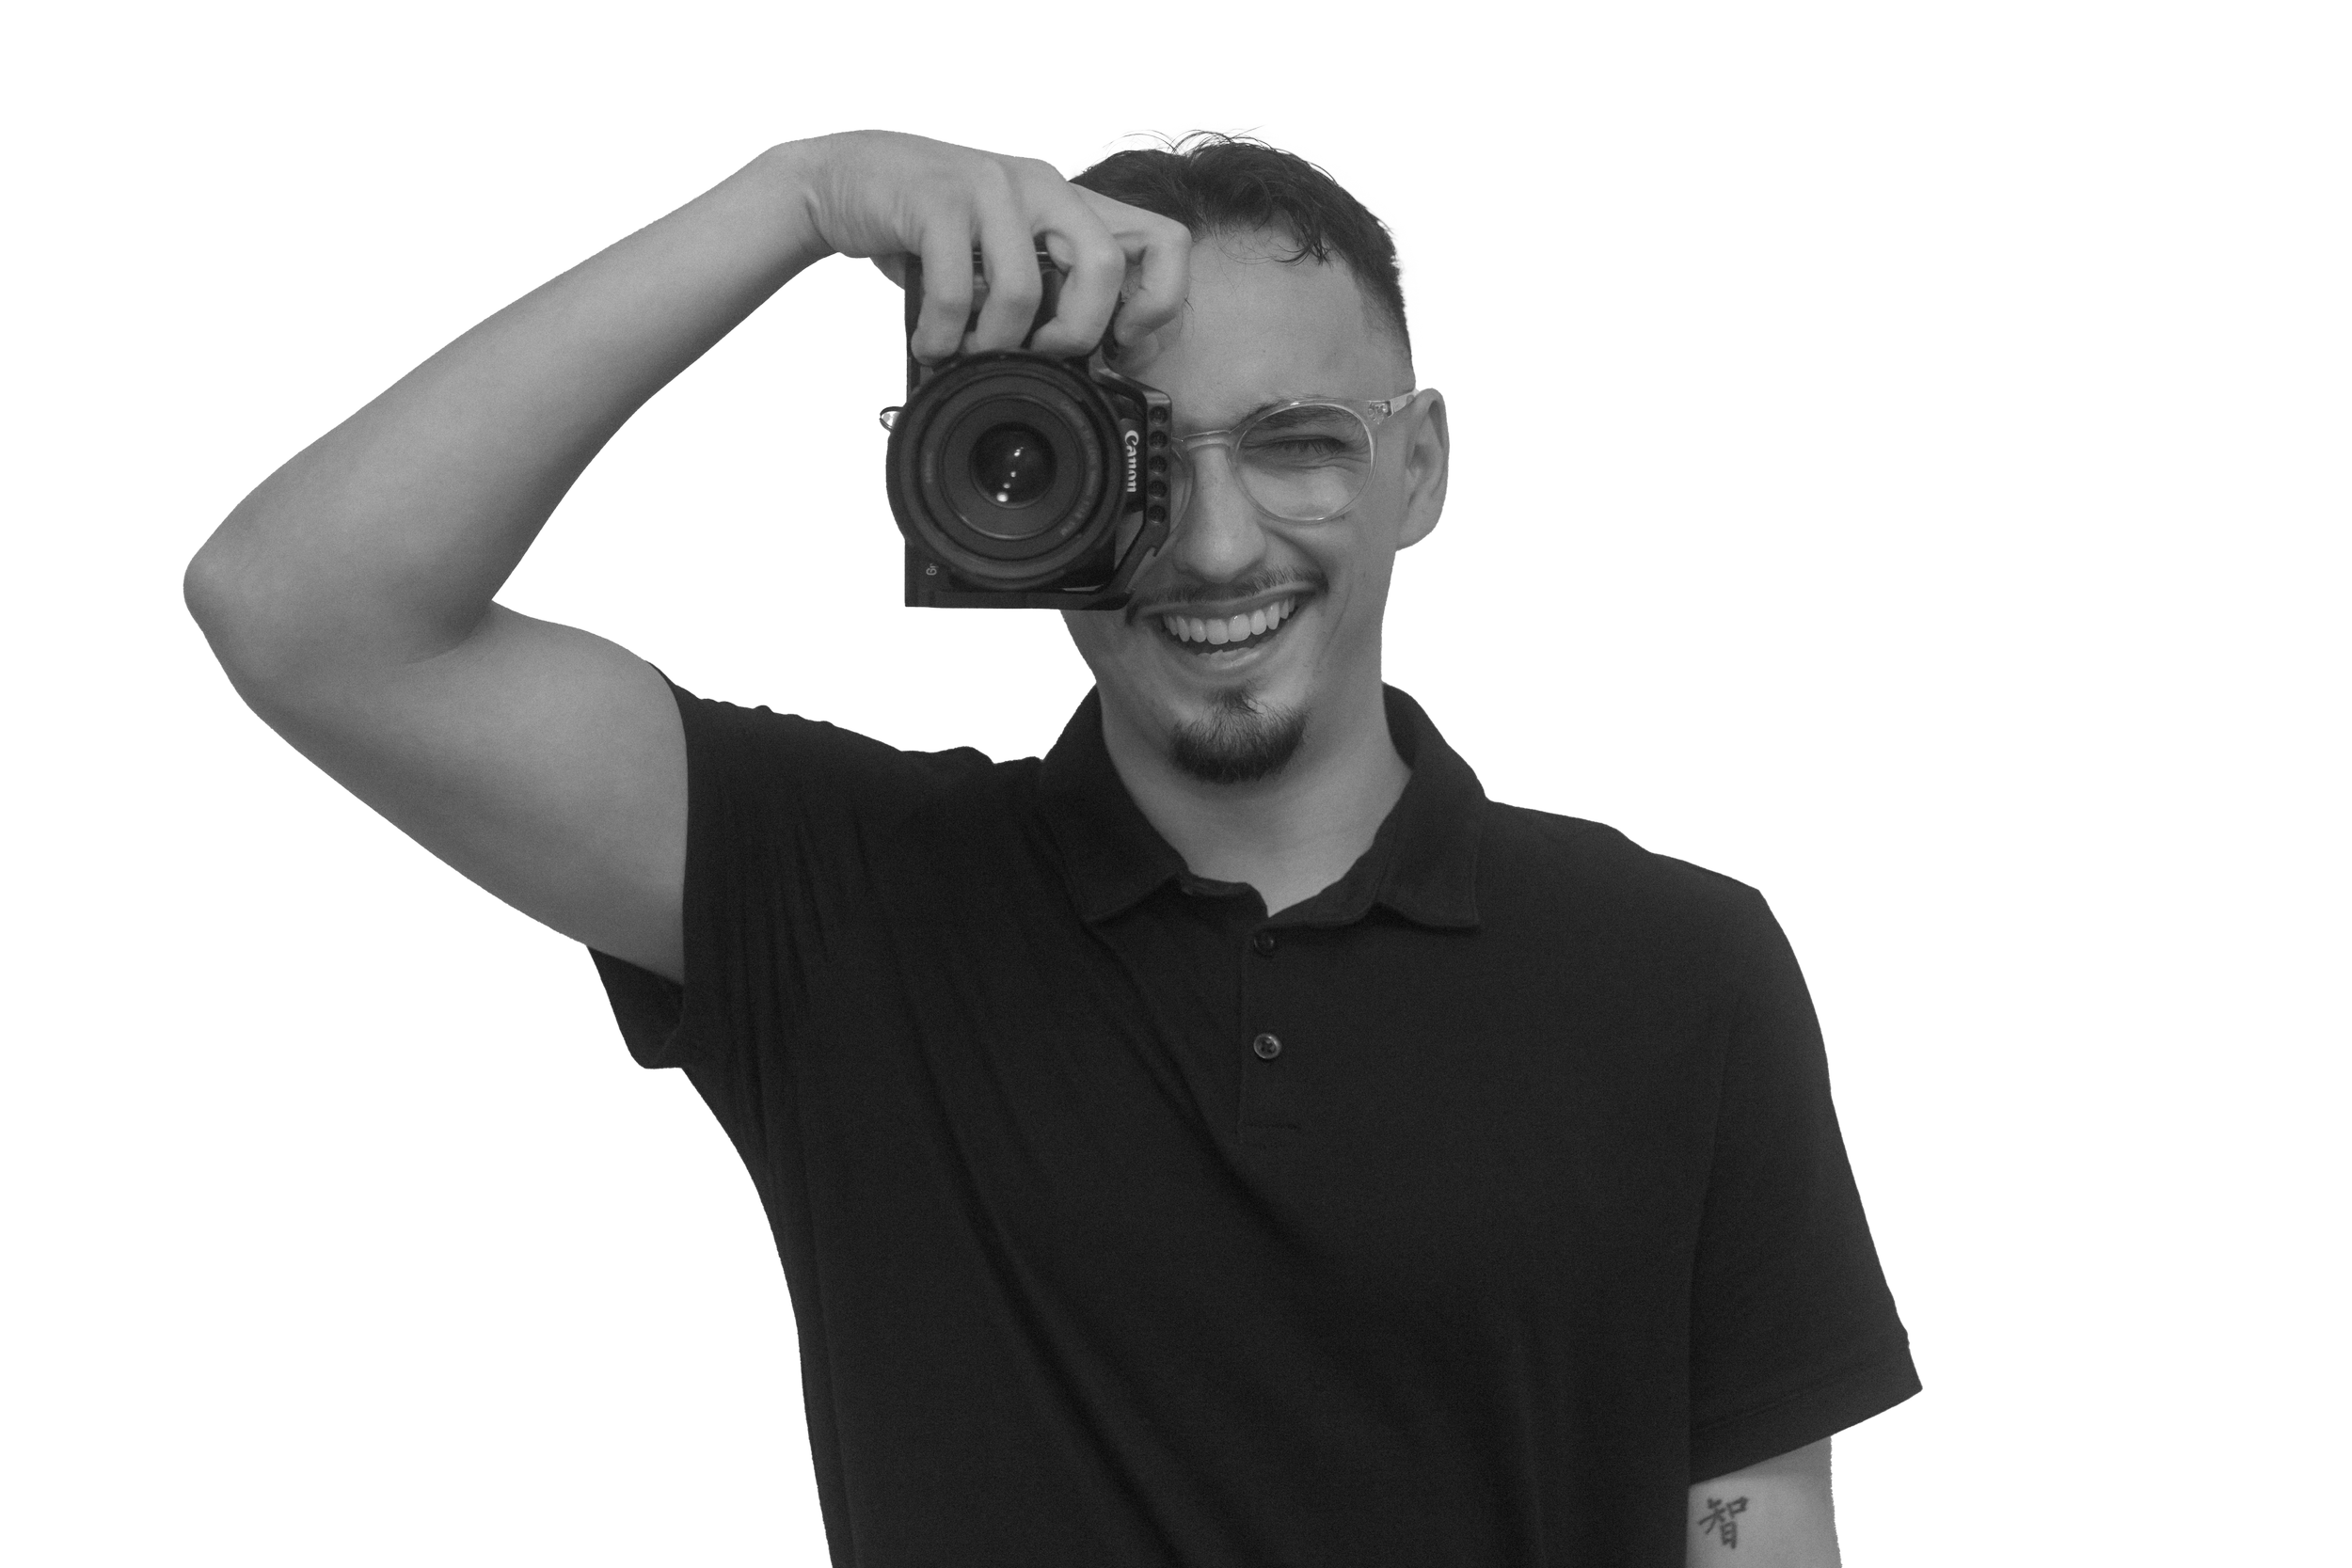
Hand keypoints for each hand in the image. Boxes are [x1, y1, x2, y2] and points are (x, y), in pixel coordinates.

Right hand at [791, 128, 1192, 364]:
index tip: (1121, 343)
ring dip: (994, 342)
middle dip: (1075, 332)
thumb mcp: (1001, 257)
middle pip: (1105, 266)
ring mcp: (991, 186)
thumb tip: (1086, 366)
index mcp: (1071, 203)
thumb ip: (1045, 293)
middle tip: (1038, 355)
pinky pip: (956, 288)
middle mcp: (1041, 187)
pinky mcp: (938, 197)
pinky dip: (942, 334)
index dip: (1159, 303)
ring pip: (1024, 287)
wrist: (844, 181)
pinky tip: (931, 341)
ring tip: (967, 350)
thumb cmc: (927, 228)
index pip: (1166, 241)